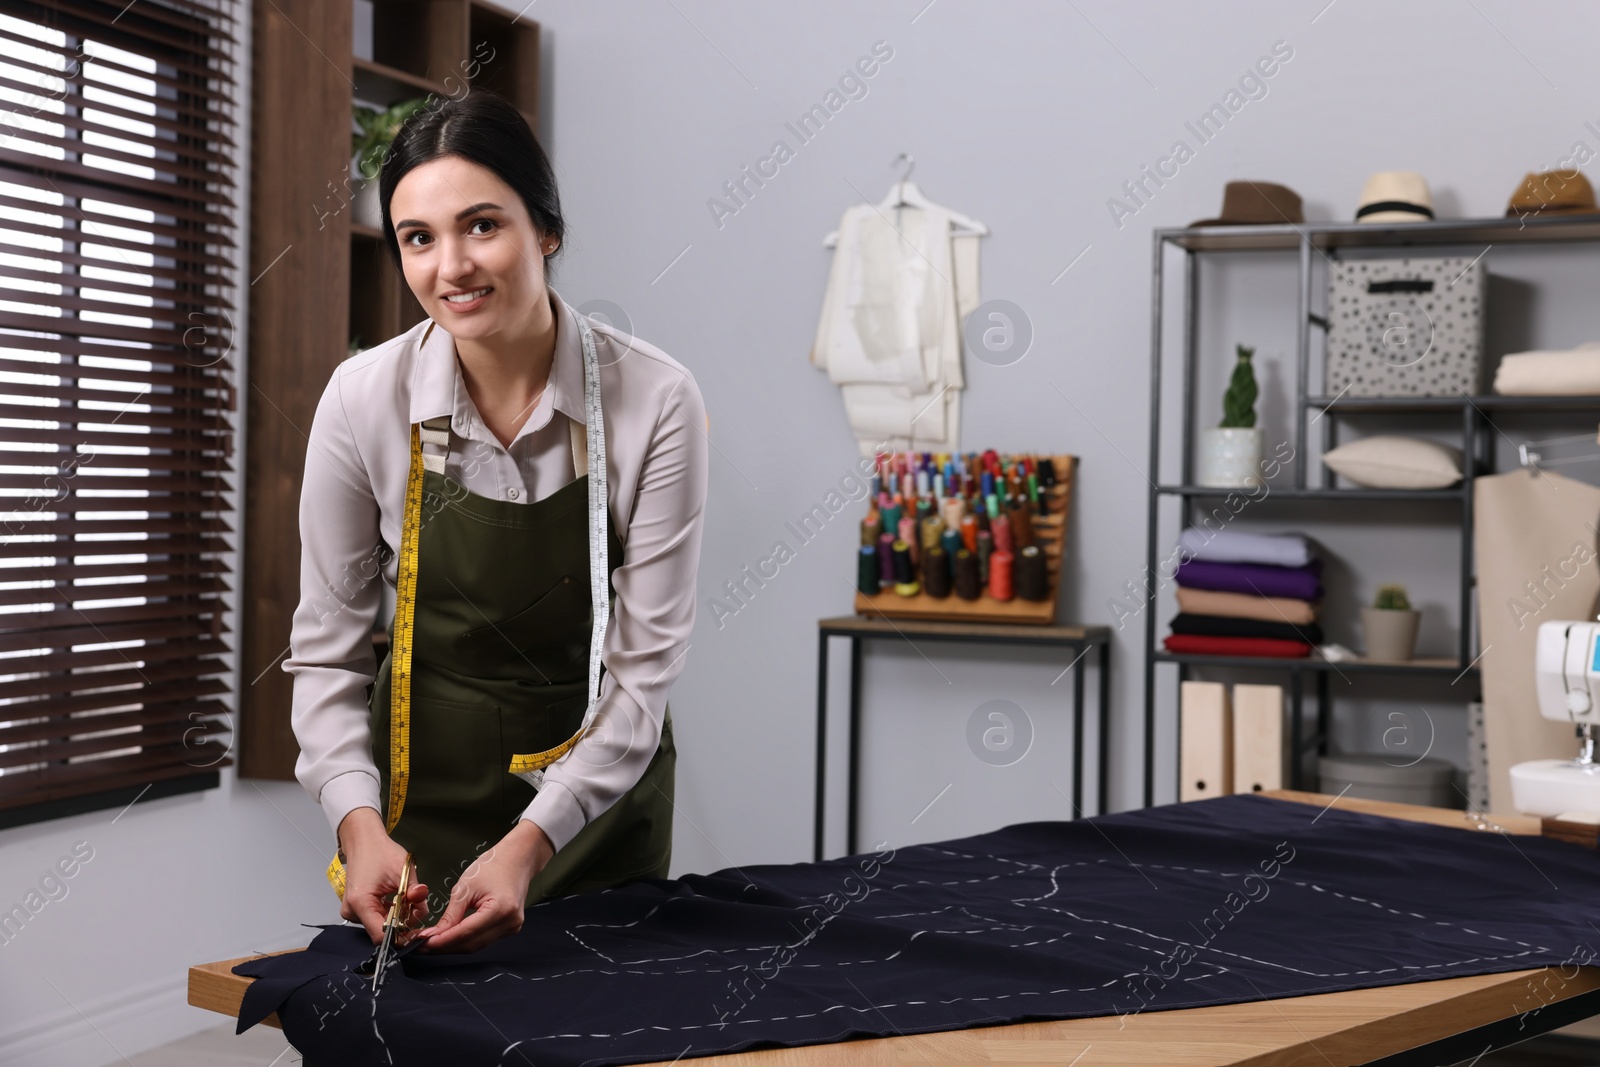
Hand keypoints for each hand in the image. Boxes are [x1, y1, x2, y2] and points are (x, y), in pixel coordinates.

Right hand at [336, 807, 429, 943]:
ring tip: (408, 899)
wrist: (364, 842)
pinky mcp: (356, 909)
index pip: (382, 935)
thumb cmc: (380, 852)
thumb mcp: (402, 869)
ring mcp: (352, 911)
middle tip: (418, 906)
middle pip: (383, 930)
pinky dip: (391, 912)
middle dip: (404, 922)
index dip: (402, 936)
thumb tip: (422, 903)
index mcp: (361, 903)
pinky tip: (397, 900)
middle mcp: (352, 911)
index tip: (419, 930)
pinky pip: (377, 918)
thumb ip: (415, 890)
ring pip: (381, 925)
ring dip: (399, 916)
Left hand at [414, 820, 552, 953]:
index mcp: (500, 909)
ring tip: (432, 942)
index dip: (442, 941)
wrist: (517, 858)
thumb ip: (451, 915)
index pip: (465, 933)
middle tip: (422, 945)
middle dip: (445, 946)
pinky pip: (484, 940)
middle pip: (471, 944)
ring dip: (454, 946)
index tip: (422, 943)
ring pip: (477, 945)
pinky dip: (466, 940)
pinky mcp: (509, 928)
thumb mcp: (466, 887)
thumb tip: (433, 935)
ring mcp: (512, 927)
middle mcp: (509, 922)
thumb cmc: (493, 866)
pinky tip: (451, 938)